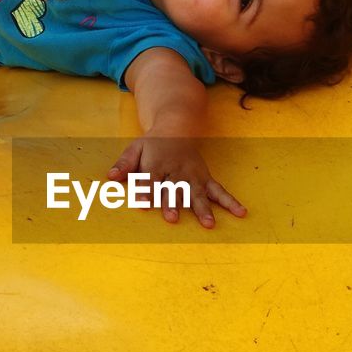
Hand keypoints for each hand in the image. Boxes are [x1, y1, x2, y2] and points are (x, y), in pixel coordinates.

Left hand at [108, 135, 245, 227]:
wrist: (177, 127)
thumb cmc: (152, 144)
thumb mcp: (135, 148)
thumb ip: (124, 163)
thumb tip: (110, 176)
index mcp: (156, 163)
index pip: (149, 180)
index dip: (145, 192)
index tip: (143, 205)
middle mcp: (176, 170)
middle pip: (174, 189)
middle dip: (173, 204)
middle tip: (172, 219)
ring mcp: (193, 175)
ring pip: (197, 193)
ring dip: (203, 209)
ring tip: (209, 224)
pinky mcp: (205, 178)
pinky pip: (219, 190)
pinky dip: (230, 201)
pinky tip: (241, 212)